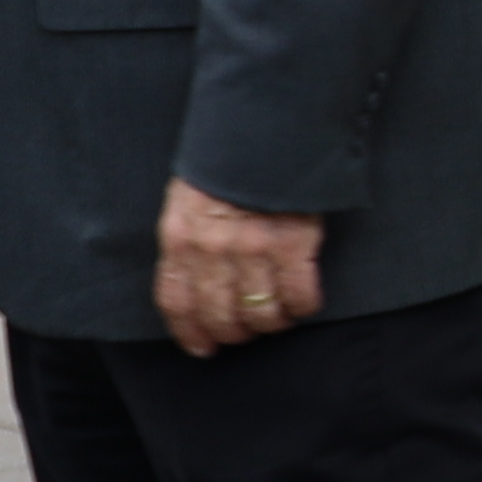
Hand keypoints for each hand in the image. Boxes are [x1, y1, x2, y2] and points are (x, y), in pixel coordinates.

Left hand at [151, 178, 325, 355]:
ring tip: (278, 318)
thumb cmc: (227, 164)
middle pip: (220, 314)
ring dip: (271, 323)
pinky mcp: (293, 245)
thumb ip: (188, 239)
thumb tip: (195, 279)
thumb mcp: (187, 199)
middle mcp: (212, 250)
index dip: (189, 332)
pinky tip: (304, 302)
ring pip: (260, 312)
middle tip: (246, 333)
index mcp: (180, 237)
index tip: (202, 348)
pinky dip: (303, 306)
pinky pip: (299, 295)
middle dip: (234, 332)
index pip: (177, 301)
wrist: (266, 133)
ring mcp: (252, 249)